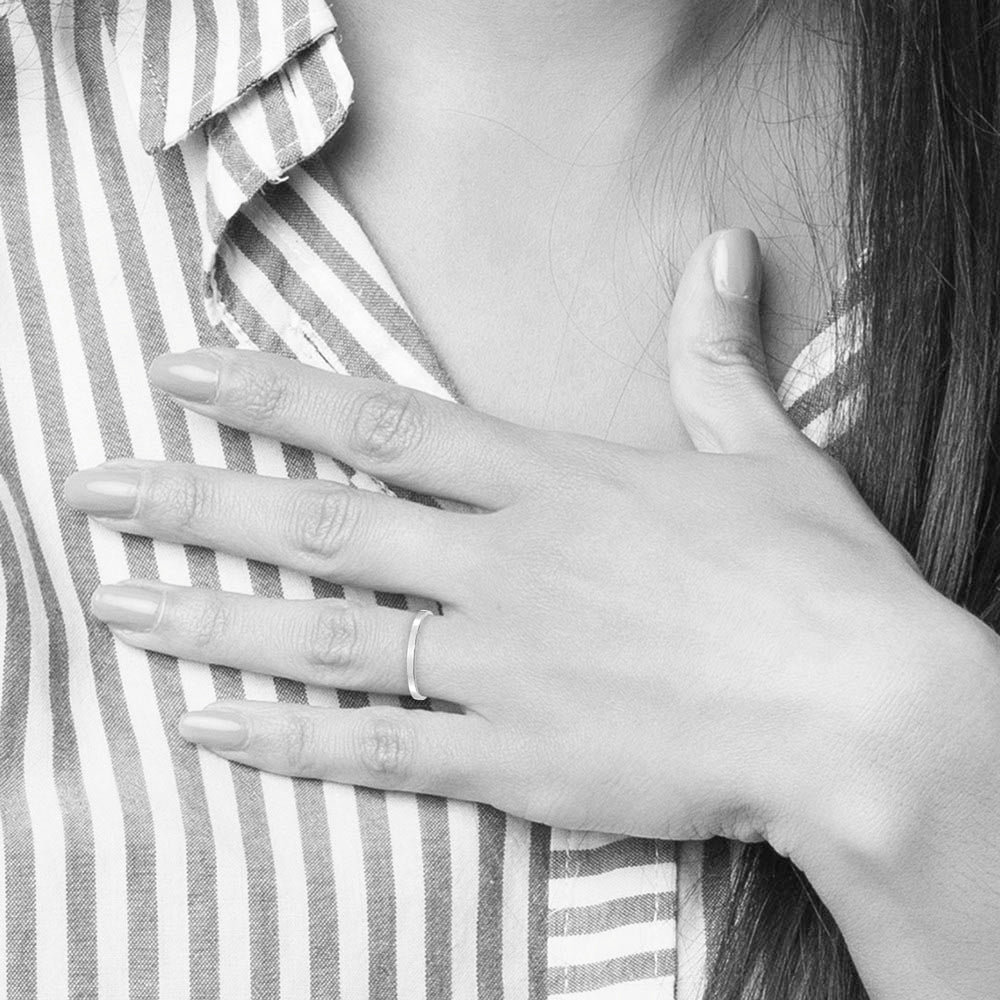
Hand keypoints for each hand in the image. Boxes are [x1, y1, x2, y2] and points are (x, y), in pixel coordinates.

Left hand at [63, 229, 952, 859]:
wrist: (861, 713)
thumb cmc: (816, 583)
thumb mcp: (766, 451)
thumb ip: (714, 357)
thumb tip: (724, 252)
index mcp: (554, 483)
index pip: (380, 423)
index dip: (272, 394)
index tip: (182, 374)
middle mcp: (503, 565)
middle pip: (319, 525)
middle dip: (196, 503)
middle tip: (94, 492)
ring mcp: (498, 664)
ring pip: (322, 638)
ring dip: (211, 619)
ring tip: (120, 607)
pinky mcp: (512, 758)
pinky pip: (376, 748)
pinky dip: (287, 740)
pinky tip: (212, 728)